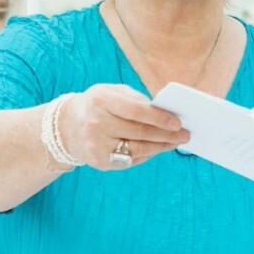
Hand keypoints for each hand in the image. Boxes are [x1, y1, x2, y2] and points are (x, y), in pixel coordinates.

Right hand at [60, 84, 189, 168]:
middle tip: (185, 135)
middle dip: (166, 134)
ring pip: (137, 149)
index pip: (135, 111)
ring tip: (175, 143)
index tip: (177, 122)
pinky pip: (130, 160)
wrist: (68, 127)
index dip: (159, 117)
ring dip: (160, 147)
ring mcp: (97, 145)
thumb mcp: (112, 92)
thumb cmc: (99, 105)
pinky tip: (158, 148)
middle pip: (139, 132)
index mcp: (100, 101)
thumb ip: (137, 99)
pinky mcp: (99, 162)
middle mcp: (96, 124)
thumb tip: (165, 113)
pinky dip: (147, 154)